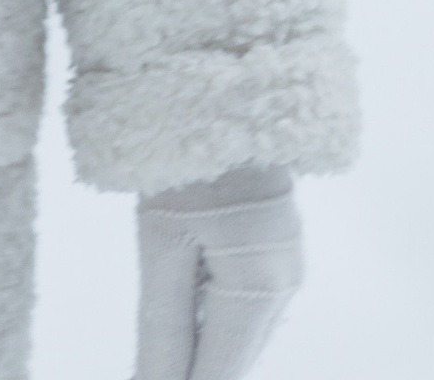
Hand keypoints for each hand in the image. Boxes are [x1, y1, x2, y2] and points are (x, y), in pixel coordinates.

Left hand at [134, 167, 302, 379]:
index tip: (145, 379)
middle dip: (189, 370)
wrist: (225, 83)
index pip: (217, 377)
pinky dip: (214, 315)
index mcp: (258, 290)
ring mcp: (288, 268)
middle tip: (150, 349)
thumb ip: (163, 329)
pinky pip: (246, 306)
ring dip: (201, 344)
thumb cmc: (184, 155)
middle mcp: (285, 287)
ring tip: (161, 331)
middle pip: (231, 360)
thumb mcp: (162, 244)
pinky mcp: (280, 251)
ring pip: (239, 336)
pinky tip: (184, 294)